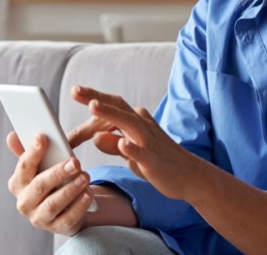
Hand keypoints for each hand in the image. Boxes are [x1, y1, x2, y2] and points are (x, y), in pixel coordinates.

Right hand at [6, 132, 94, 235]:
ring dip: (70, 190)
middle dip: (57, 173)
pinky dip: (78, 207)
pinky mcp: (56, 228)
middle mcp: (24, 202)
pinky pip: (67, 218)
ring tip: (85, 177)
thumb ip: (29, 151)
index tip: (43, 137)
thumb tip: (12, 135)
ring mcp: (39, 218)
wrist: (64, 208)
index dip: (32, 152)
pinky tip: (88, 195)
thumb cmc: (51, 181)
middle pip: (39, 187)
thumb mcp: (41, 166)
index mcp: (18, 183)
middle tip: (75, 162)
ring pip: (52, 204)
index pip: (23, 167)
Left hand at [67, 85, 202, 200]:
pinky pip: (141, 152)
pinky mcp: (154, 160)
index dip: (93, 99)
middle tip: (75, 90)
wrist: (191, 176)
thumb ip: (113, 144)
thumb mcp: (131, 153)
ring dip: (111, 114)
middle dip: (96, 97)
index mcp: (136, 121)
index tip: (75, 91)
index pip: (112, 106)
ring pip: (128, 123)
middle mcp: (143, 125)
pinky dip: (132, 147)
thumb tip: (95, 137)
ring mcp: (149, 142)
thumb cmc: (159, 162)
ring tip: (93, 106)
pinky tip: (121, 143)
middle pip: (118, 107)